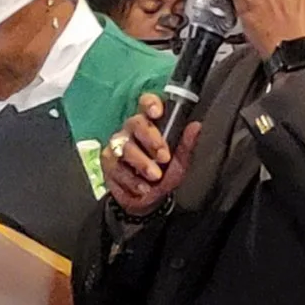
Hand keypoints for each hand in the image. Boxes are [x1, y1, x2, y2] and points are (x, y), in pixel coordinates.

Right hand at [103, 93, 202, 218]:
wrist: (149, 201)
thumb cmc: (164, 175)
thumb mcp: (180, 162)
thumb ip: (186, 145)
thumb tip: (196, 126)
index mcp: (150, 124)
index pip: (146, 103)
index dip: (150, 104)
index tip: (157, 112)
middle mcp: (131, 130)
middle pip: (135, 123)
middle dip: (151, 139)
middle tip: (164, 157)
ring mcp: (117, 145)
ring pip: (125, 147)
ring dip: (142, 163)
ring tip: (155, 176)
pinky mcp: (108, 162)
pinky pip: (117, 167)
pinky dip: (132, 179)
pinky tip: (143, 187)